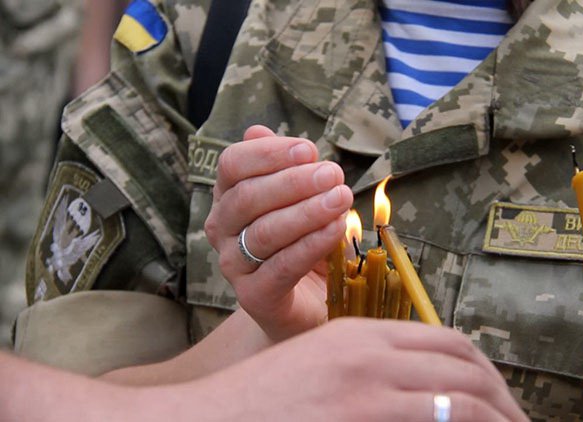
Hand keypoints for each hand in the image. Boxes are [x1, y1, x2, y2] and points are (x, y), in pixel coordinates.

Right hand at [168, 319, 528, 420]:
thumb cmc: (257, 404)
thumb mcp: (316, 369)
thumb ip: (365, 370)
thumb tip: (416, 391)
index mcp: (360, 334)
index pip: (447, 340)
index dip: (483, 369)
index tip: (497, 397)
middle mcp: (373, 353)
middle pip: (464, 365)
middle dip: (502, 397)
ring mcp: (371, 388)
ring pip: (463, 398)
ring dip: (498, 419)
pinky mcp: (366, 417)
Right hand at [205, 125, 352, 340]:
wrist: (307, 303)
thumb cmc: (304, 243)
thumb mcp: (300, 200)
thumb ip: (284, 167)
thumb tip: (256, 130)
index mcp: (229, 197)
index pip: (233, 165)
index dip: (269, 154)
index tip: (308, 150)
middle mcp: (221, 230)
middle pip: (247, 197)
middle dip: (294, 182)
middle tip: (333, 174)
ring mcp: (234, 265)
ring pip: (263, 232)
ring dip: (306, 211)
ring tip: (340, 198)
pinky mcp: (254, 297)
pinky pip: (280, 267)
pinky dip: (311, 245)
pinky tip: (336, 229)